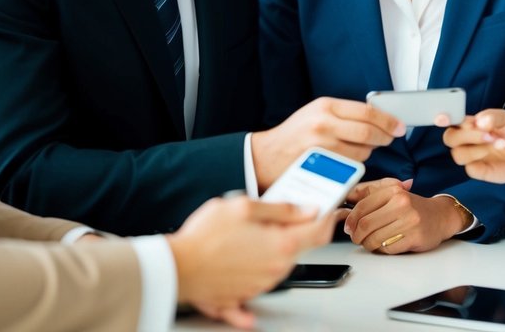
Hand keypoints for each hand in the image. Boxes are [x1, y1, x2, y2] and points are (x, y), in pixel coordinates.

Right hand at [167, 196, 337, 327]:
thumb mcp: (244, 206)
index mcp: (281, 245)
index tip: (329, 208)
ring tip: (249, 233)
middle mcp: (275, 270)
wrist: (175, 267)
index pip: (319, 232)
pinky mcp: (241, 297)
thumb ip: (281, 208)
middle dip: (295, 231)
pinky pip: (254, 295)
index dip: (328, 216)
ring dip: (272, 250)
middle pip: (298, 249)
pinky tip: (249, 275)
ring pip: (278, 266)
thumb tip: (307, 209)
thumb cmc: (205, 236)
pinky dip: (256, 284)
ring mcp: (259, 286)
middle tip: (280, 214)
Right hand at [251, 96, 404, 188]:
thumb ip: (344, 114)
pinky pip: (350, 168)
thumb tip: (378, 117)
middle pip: (368, 132)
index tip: (399, 126)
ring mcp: (322, 146)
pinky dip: (355, 166)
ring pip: (362, 152)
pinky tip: (348, 162)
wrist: (265, 156)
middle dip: (385, 137)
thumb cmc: (294, 135)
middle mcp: (324, 123)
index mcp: (326, 106)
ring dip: (368, 153)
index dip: (388, 120)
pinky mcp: (321, 166)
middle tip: (390, 139)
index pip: (367, 112)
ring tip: (358, 150)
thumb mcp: (316, 113)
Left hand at [344, 178, 465, 253]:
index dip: (351, 221)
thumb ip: (369, 195)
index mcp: (393, 190)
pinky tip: (385, 245)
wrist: (440, 216)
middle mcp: (402, 203)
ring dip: (368, 245)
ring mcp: (409, 221)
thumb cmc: (413, 207)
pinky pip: (387, 249)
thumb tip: (346, 204)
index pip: (362, 207)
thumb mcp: (392, 193)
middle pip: (365, 225)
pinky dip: (381, 250)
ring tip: (371, 242)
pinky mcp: (415, 237)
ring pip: (374, 239)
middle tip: (357, 238)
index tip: (349, 227)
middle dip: (357, 236)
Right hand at [443, 109, 504, 186]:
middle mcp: (468, 139)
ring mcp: (473, 156)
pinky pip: (470, 170)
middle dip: (467, 136)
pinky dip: (481, 163)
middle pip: (449, 138)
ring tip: (501, 144)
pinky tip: (499, 156)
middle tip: (489, 135)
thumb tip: (479, 121)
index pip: (451, 120)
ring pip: (458, 155)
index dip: (442, 119)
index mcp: (472, 123)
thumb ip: (494, 117)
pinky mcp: (480, 171)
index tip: (442, 118)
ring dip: (477, 149)